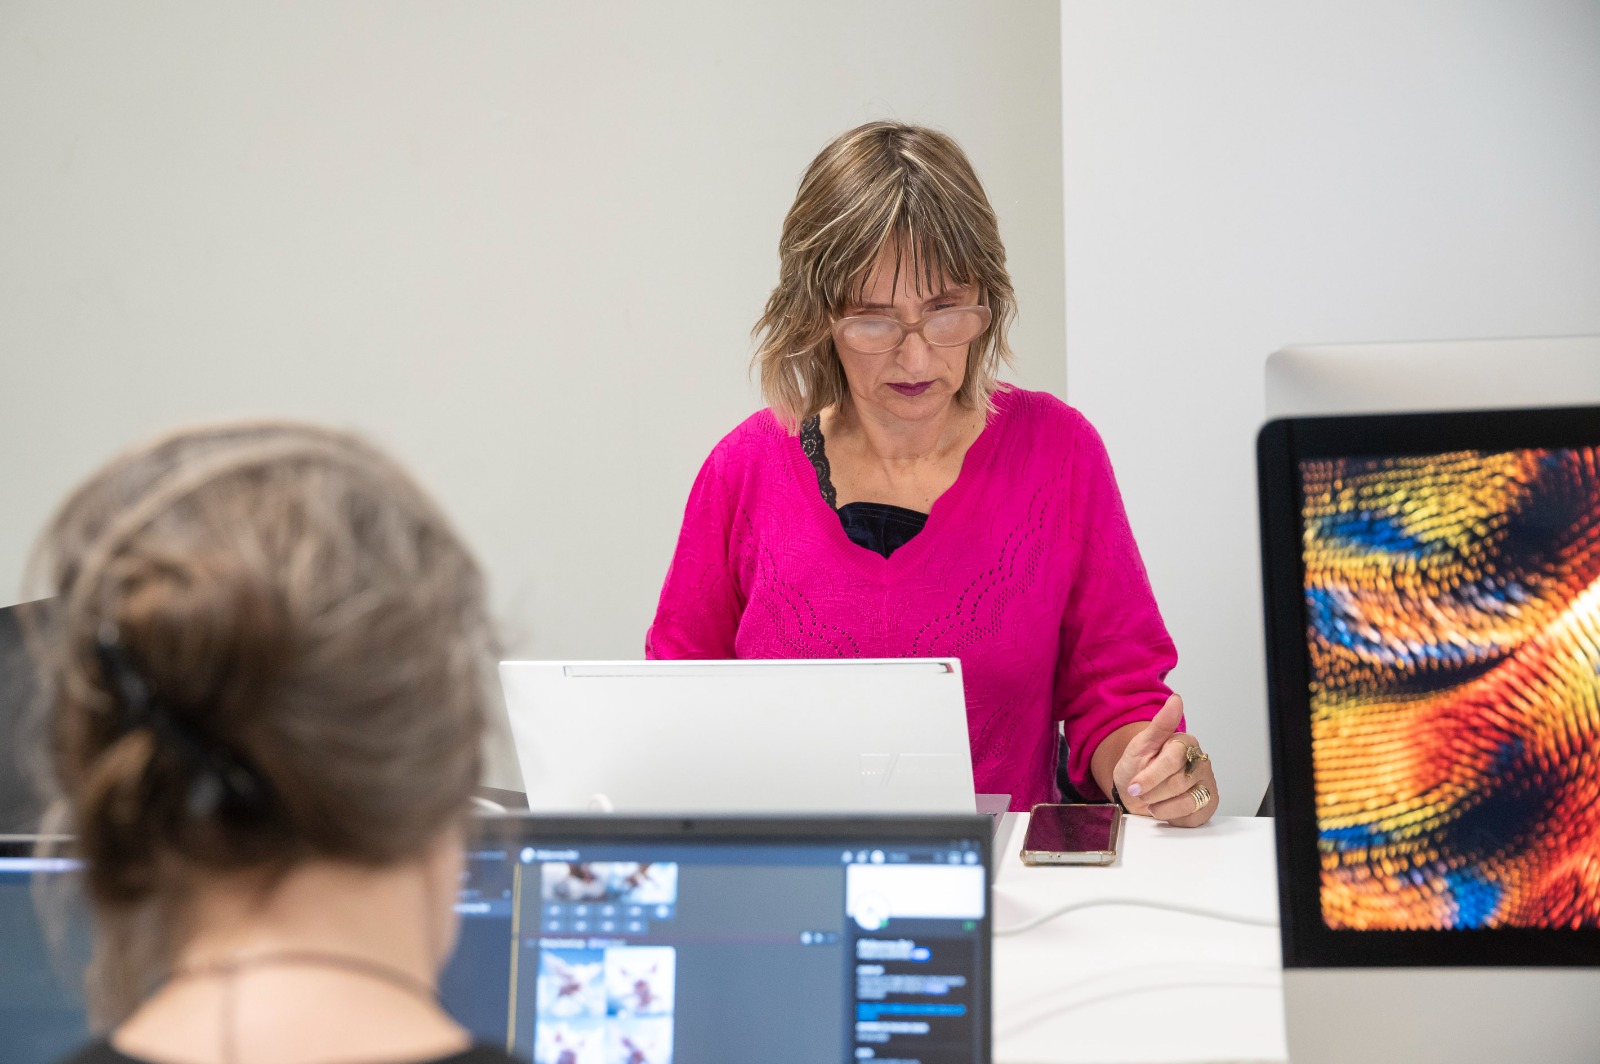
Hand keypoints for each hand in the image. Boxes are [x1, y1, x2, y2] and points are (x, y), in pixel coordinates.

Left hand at [1112, 695, 1217, 826]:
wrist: (1135, 792)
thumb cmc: (1138, 767)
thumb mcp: (1141, 745)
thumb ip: (1160, 724)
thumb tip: (1176, 699)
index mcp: (1185, 742)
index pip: (1173, 760)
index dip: (1151, 776)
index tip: (1133, 786)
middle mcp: (1201, 761)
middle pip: (1177, 782)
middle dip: (1152, 792)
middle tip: (1140, 792)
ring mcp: (1207, 783)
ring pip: (1185, 800)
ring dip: (1159, 805)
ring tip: (1151, 799)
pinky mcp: (1208, 804)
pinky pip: (1191, 815)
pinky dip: (1170, 815)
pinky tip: (1163, 807)